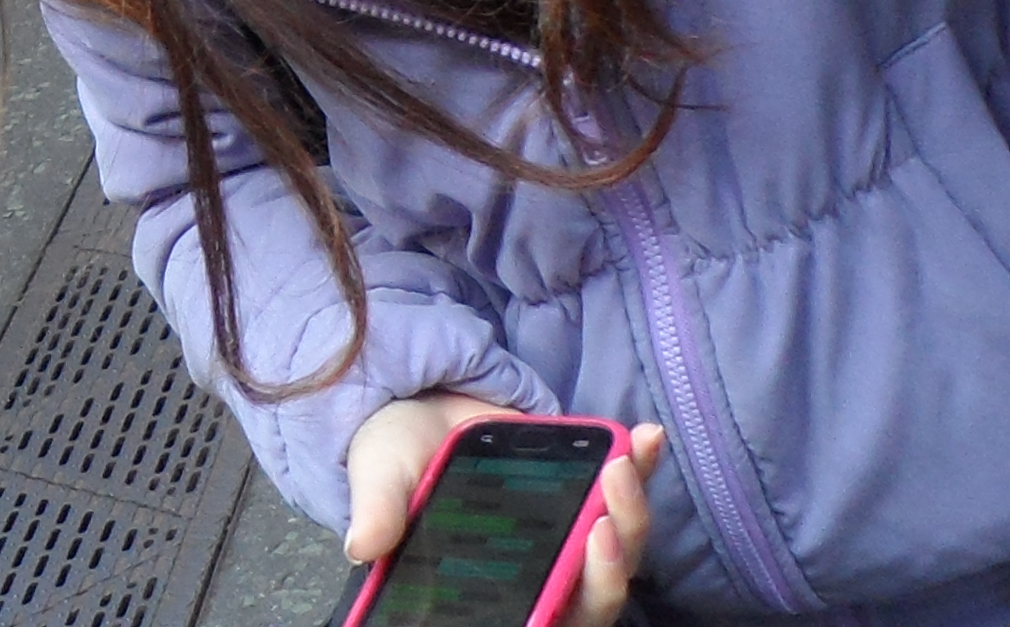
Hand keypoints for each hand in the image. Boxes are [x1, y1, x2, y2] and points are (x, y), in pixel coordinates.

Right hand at [344, 394, 664, 626]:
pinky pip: (624, 492)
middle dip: (614, 554)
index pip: (552, 615)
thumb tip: (363, 545)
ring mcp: (567, 534)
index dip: (580, 596)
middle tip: (606, 508)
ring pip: (620, 545)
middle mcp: (540, 572)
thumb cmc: (393, 456)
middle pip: (598, 588)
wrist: (412, 403)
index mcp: (496, 587)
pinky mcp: (583, 492)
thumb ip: (380, 511)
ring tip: (625, 458)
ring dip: (631, 507)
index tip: (589, 548)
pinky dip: (641, 466)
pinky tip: (646, 436)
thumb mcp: (380, 477)